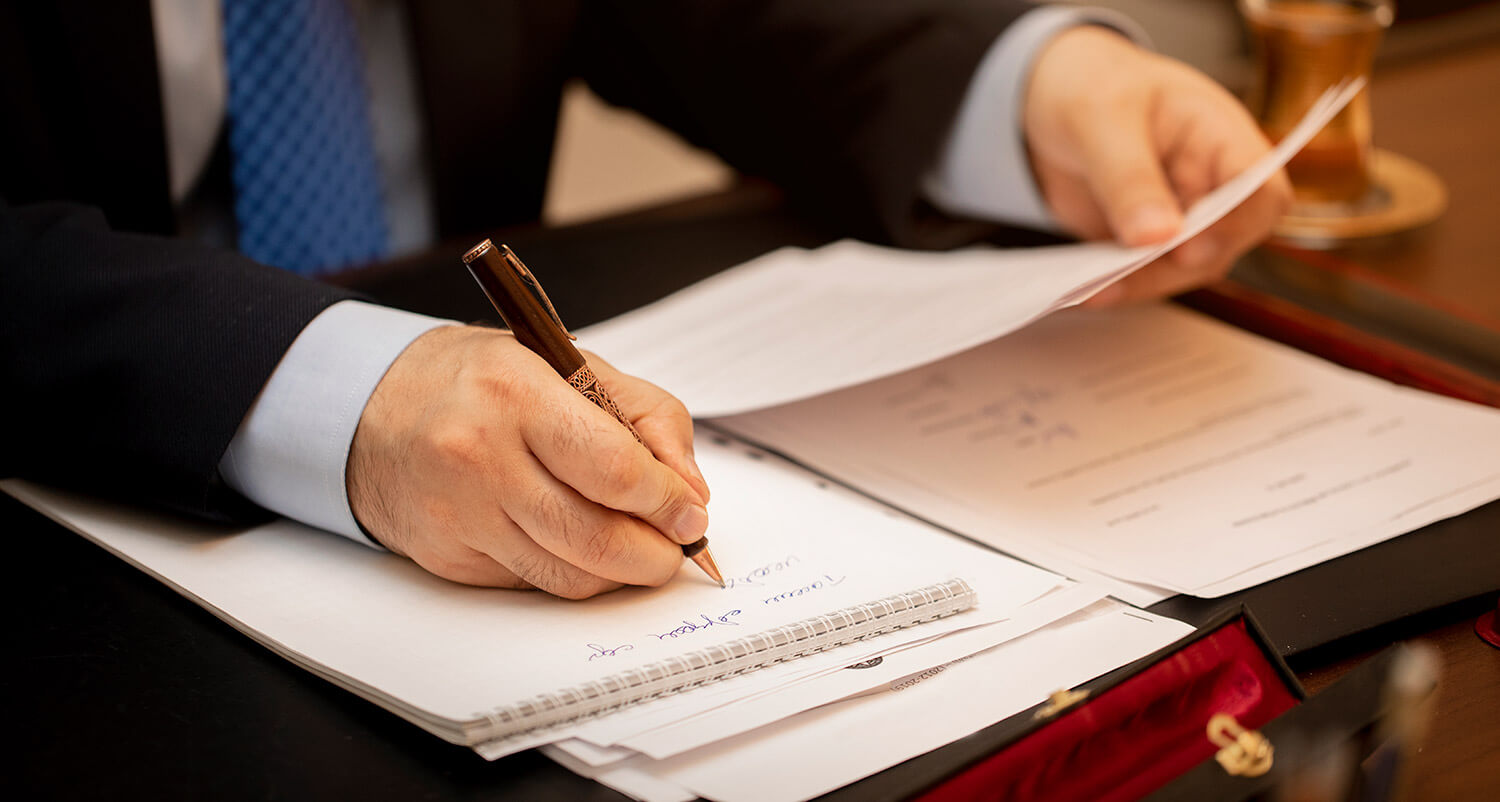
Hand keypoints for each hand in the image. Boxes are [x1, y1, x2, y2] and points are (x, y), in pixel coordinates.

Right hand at [346, 325, 710, 597]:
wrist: (370, 409)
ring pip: (570, 577)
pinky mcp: (448, 558)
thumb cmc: (480, 382)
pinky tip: (579, 545)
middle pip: (597, 538)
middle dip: (657, 554)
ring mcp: (459, 515)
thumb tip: (690, 489)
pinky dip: (571, 573)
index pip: (615, 470)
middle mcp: (480, 456)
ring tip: (640, 549)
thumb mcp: (566, 363)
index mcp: (516, 393)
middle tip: (678, 547)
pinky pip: (533, 584)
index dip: (667, 502)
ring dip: (621, 573)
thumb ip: (645, 416)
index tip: (691, 513)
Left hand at [1023, 26, 1291, 304]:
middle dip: (1176, 266)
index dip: (1235, 225)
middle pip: (1224, 242)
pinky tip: (1082, 291)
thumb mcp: (1102, 120)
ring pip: (1183, 269)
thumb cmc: (1092, 88)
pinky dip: (1116, 285)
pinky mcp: (1146, 242)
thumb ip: (1128, 177)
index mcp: (1220, 135)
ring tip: (1090, 290)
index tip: (1187, 248)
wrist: (1050, 100)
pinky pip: (1143, 274)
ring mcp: (1182, 216)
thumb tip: (1156, 237)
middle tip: (1118, 277)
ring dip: (1141, 283)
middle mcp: (1212, 182)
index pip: (1259, 189)